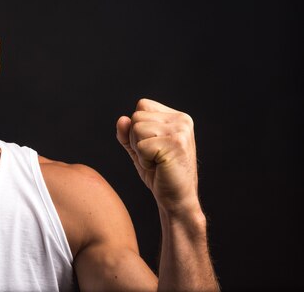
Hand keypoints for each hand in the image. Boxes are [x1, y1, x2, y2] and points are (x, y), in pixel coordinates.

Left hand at [116, 99, 198, 214]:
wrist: (176, 199)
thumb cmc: (159, 174)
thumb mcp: (138, 148)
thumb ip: (127, 133)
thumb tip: (122, 119)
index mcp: (176, 117)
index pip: (142, 105)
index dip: (136, 128)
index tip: (152, 146)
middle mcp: (182, 120)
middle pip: (137, 116)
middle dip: (136, 140)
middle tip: (154, 157)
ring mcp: (181, 131)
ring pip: (137, 128)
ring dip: (140, 150)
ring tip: (156, 161)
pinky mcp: (176, 144)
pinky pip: (141, 145)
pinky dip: (144, 160)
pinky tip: (158, 167)